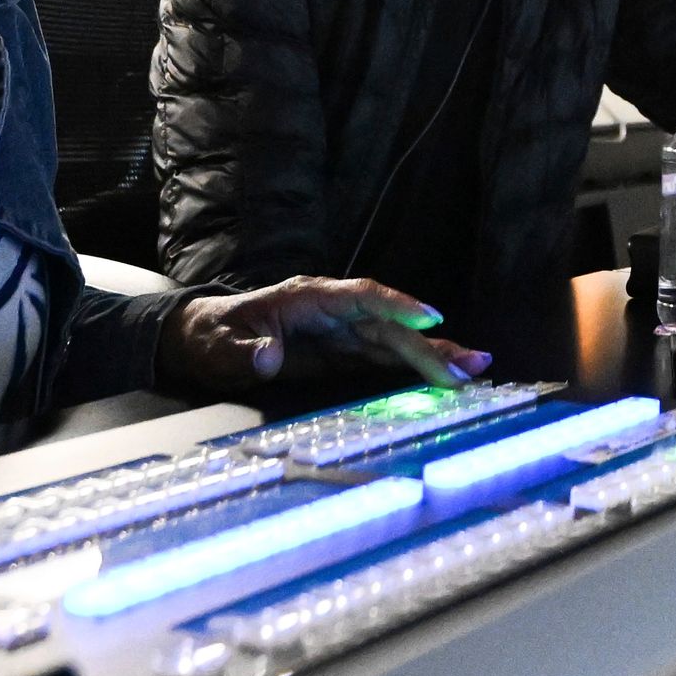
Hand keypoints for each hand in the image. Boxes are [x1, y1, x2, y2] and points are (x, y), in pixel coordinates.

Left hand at [161, 278, 493, 395]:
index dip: (396, 306)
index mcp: (308, 298)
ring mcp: (341, 332)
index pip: (360, 296)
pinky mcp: (343, 353)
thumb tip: (271, 356)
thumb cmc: (210, 336)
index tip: (429, 318)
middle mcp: (333, 312)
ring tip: (474, 371)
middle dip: (430, 343)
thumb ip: (242, 352)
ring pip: (395, 342)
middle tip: (470, 364)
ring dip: (433, 356)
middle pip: (389, 325)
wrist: (201, 338)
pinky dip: (415, 368)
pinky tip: (445, 378)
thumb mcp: (216, 346)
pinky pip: (384, 358)